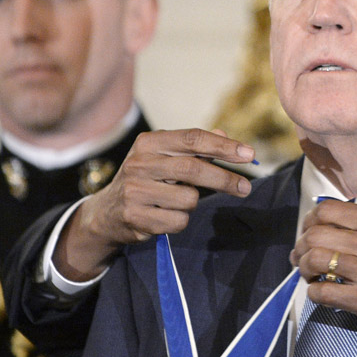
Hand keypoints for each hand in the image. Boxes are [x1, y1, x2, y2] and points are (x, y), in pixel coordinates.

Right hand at [55, 129, 253, 279]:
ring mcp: (134, 191)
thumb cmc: (146, 179)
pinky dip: (180, 221)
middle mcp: (139, 163)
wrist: (107, 212)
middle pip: (193, 169)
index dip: (223, 146)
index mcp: (148, 143)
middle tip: (245, 188)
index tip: (249, 154)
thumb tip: (224, 135)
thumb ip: (194, 148)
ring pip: (189, 199)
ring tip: (175, 202)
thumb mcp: (164, 158)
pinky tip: (164, 216)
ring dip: (192, 203)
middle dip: (224, 179)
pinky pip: (178, 221)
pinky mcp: (135, 217)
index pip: (192, 139)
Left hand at [290, 199, 356, 351]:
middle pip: (315, 234)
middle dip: (301, 245)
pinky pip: (324, 292)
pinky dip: (315, 292)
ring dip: (304, 268)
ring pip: (314, 260)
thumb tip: (355, 203)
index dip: (312, 220)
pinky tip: (323, 292)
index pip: (328, 210)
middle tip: (303, 255)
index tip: (311, 230)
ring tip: (310, 274)